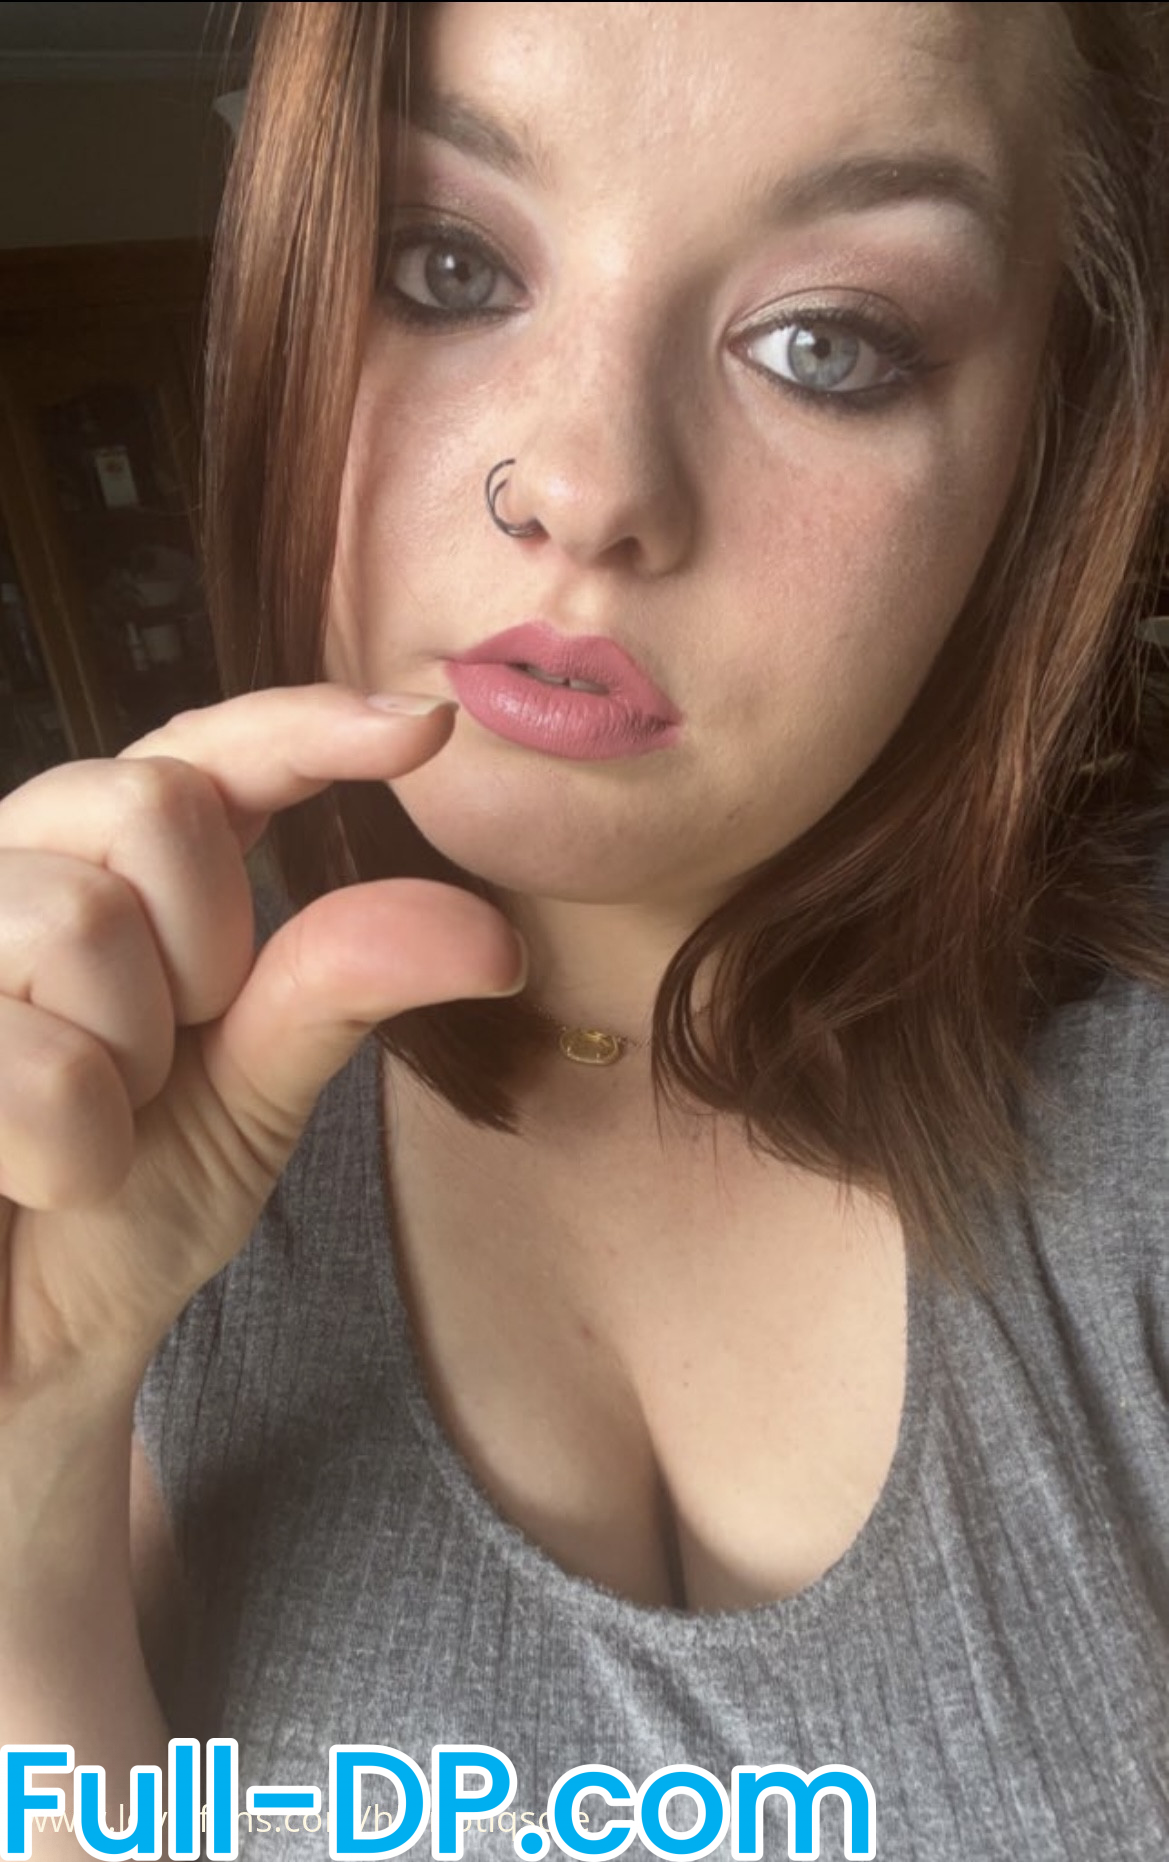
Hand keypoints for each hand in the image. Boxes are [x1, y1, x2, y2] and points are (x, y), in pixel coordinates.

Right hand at [0, 685, 523, 1393]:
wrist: (22, 1344)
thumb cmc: (122, 1206)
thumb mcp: (251, 1092)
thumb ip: (338, 987)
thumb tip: (491, 932)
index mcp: (112, 866)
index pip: (206, 753)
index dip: (308, 723)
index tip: (428, 731)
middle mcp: (17, 867)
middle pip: (153, 803)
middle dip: (202, 957)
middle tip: (160, 1063)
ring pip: (82, 922)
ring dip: (122, 1068)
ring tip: (88, 1128)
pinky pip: (33, 1066)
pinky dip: (68, 1156)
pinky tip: (32, 1183)